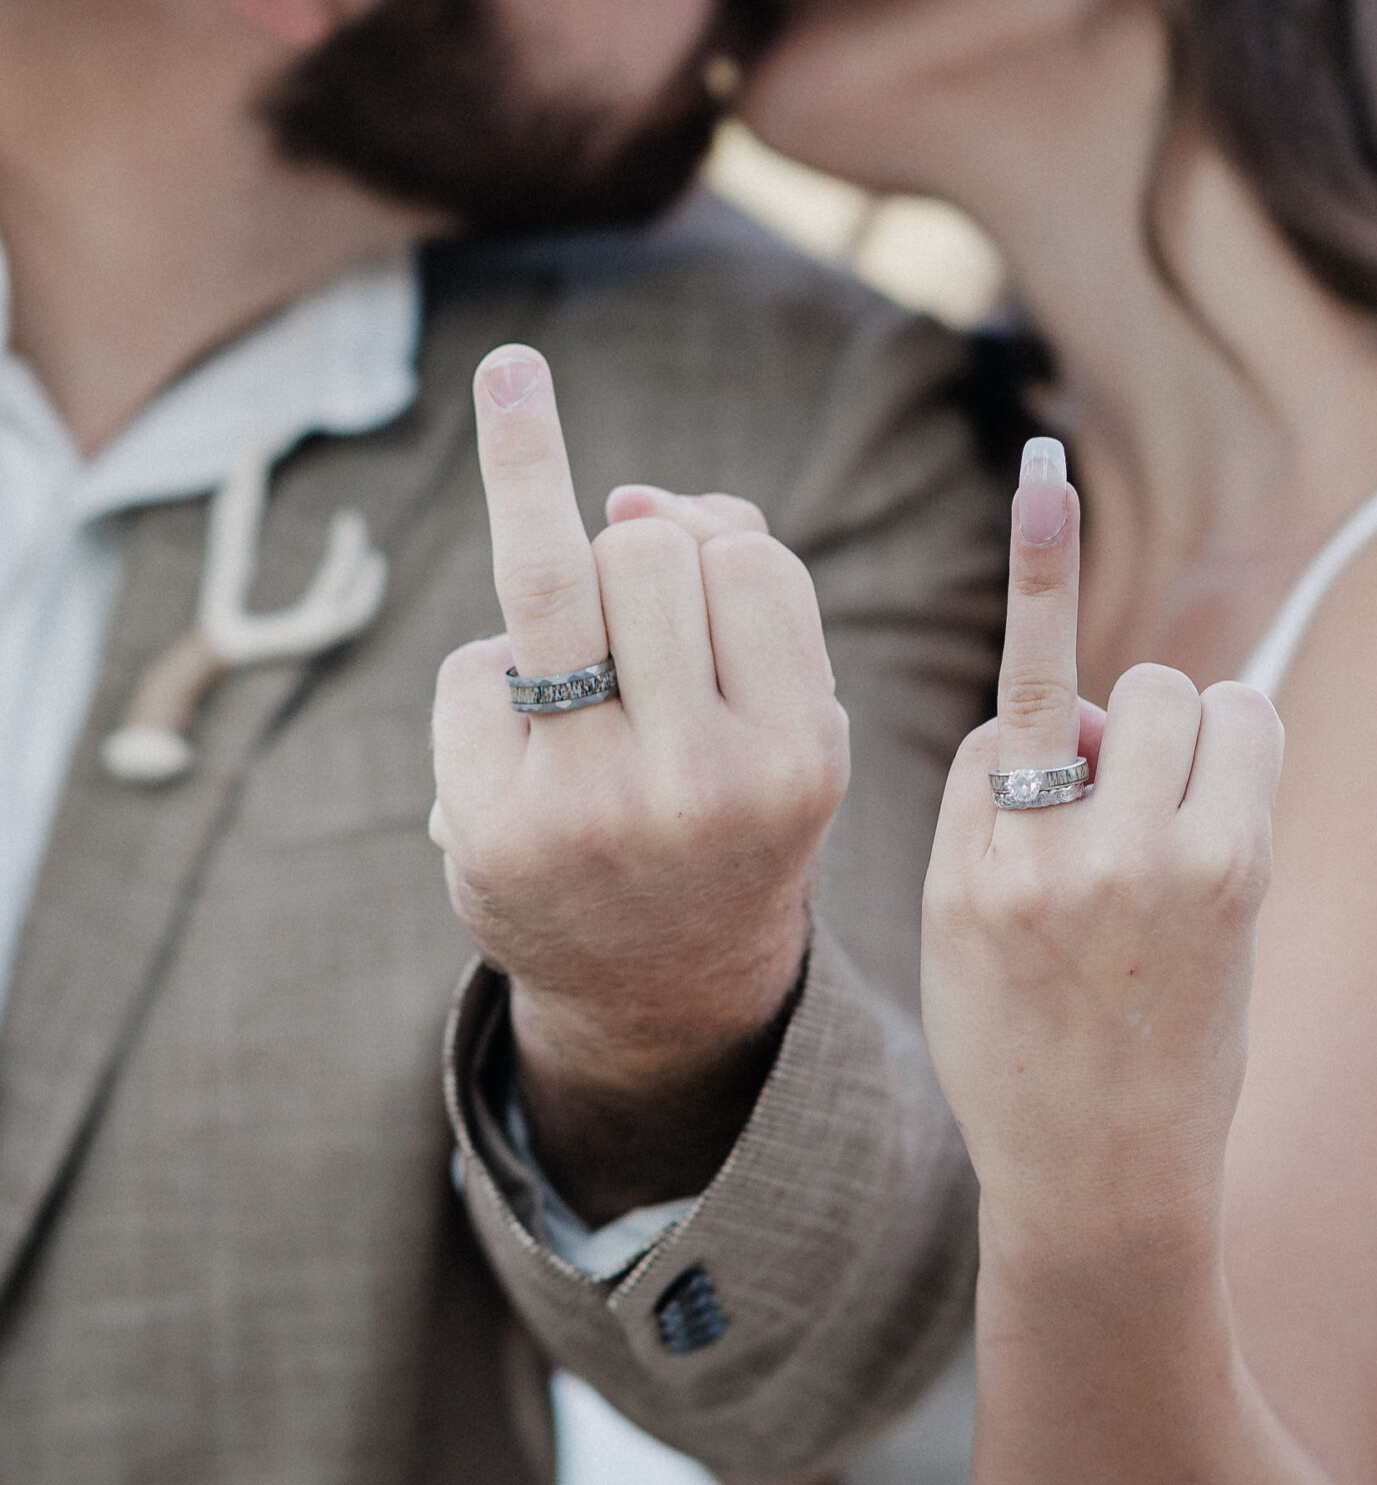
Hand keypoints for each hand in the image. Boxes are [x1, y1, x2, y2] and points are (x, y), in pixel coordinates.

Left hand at [431, 346, 848, 1212]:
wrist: (658, 991)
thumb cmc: (722, 805)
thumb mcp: (782, 708)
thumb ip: (739, 568)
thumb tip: (623, 493)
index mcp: (796, 754)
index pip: (746, 558)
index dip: (716, 553)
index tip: (705, 596)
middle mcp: (702, 784)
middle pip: (642, 548)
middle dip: (629, 565)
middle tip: (634, 642)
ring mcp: (589, 805)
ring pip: (548, 573)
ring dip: (551, 575)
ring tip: (566, 621)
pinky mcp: (490, 824)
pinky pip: (471, 668)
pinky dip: (488, 688)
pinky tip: (521, 753)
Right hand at [920, 438, 1282, 1266]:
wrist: (1097, 1182)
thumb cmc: (1023, 1055)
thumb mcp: (954, 935)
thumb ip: (986, 810)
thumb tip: (1075, 710)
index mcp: (968, 864)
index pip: (1010, 708)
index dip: (1040, 624)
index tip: (1047, 481)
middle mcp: (1046, 853)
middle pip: (1102, 688)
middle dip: (1119, 729)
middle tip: (1122, 813)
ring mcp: (1142, 862)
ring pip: (1174, 696)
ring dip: (1181, 738)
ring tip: (1172, 825)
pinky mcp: (1229, 876)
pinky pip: (1244, 729)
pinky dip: (1236, 750)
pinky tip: (1218, 820)